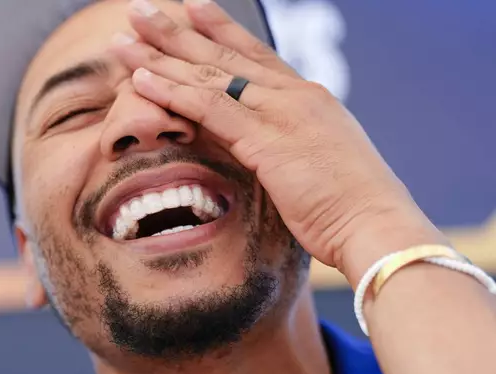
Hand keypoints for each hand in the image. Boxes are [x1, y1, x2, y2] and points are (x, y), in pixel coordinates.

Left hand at [112, 0, 444, 284]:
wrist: (377, 225)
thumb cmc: (352, 203)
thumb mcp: (320, 161)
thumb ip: (288, 143)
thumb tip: (261, 144)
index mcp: (307, 97)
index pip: (254, 53)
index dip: (218, 28)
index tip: (190, 7)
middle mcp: (292, 94)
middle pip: (222, 55)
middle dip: (177, 30)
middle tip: (140, 9)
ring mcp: (279, 113)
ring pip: (208, 75)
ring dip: (161, 54)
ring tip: (124, 36)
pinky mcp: (266, 141)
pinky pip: (209, 108)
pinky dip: (173, 92)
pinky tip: (140, 79)